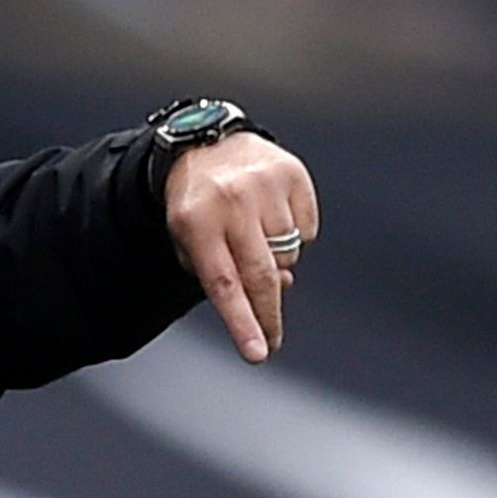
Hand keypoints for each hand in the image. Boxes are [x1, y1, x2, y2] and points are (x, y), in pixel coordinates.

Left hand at [167, 133, 319, 365]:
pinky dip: (295, 235)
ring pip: (289, 255)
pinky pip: (307, 230)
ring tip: (255, 240)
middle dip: (269, 316)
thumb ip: (225, 274)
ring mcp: (265, 185)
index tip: (259, 354)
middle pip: (262, 276)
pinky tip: (273, 218)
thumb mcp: (189, 242)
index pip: (225, 284)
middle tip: (270, 340)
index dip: (243, 323)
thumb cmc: (197, 205)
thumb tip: (282, 290)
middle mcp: (232, 202)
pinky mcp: (292, 174)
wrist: (207, 143)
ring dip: (277, 262)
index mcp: (197, 222)